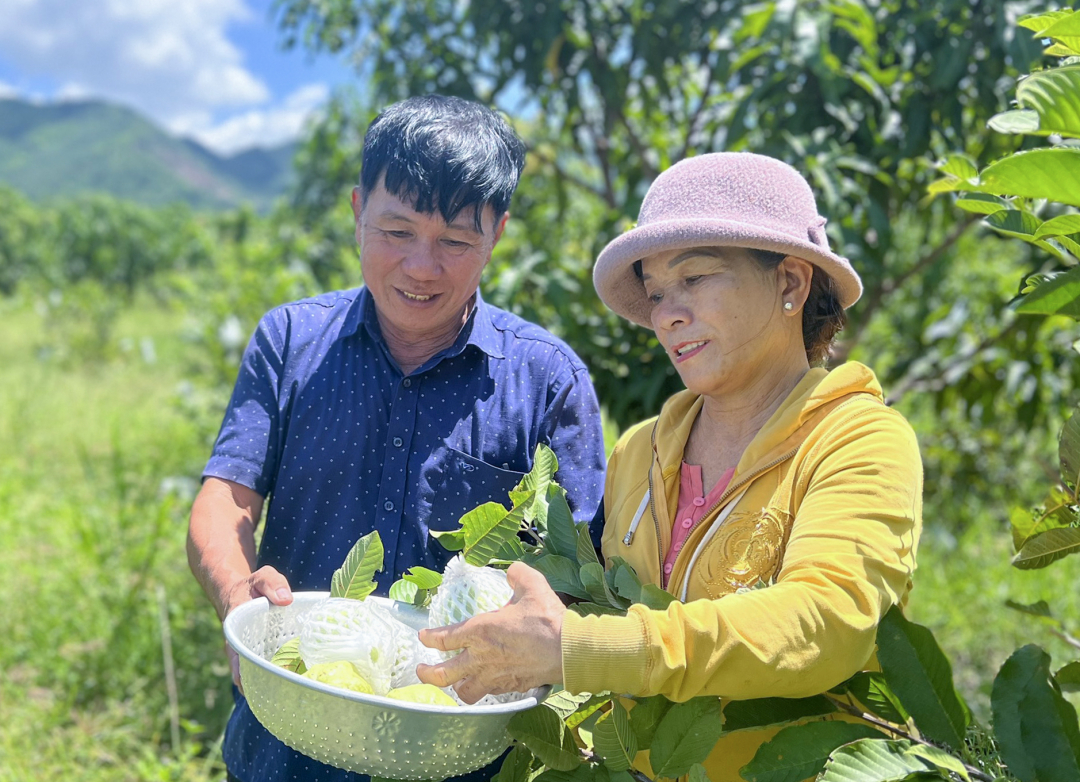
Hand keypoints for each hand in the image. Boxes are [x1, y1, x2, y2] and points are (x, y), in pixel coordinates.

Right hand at [222, 566, 292, 692]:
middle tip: (285, 695)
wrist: (244, 591)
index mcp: (236, 631)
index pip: (238, 659)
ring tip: (293, 695)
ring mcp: (252, 653)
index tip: (258, 687)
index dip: (246, 675)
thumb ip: (273, 584)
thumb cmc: (253, 586)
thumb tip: (286, 599)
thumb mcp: (262, 578)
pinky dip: (280, 674)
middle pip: (250, 674)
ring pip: (260, 674)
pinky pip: (270, 668)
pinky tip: (298, 682)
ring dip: (273, 684)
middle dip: (263, 685)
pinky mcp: (263, 654)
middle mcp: (242, 647)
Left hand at [417, 562, 564, 702]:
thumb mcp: (532, 585)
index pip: (444, 638)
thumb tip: (512, 571)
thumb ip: (517, 574)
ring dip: (454, 687)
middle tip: (421, 670)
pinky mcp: (510, 687)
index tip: (424, 636)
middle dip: (427, 673)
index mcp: (480, 631)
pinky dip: (482, 690)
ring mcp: (494, 676)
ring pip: (464, 691)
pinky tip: (485, 683)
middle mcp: (481, 657)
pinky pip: (488, 694)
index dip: (430, 637)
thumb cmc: (546, 618)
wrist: (568, 650)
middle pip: (443, 674)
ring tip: (453, 683)